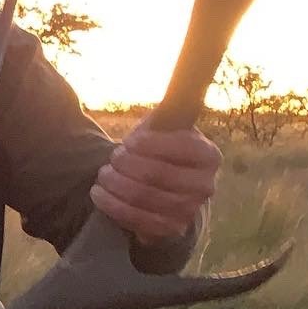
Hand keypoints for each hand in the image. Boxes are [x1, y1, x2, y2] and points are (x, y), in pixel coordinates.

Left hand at [89, 122, 219, 246]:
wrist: (163, 192)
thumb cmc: (160, 153)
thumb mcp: (164, 130)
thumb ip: (166, 112)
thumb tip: (179, 79)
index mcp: (209, 155)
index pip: (180, 146)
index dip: (148, 144)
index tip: (129, 142)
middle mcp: (206, 185)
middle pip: (156, 174)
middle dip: (125, 165)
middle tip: (110, 159)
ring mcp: (190, 210)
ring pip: (143, 197)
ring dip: (115, 184)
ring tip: (102, 175)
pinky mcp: (171, 229)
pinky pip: (136, 219)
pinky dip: (112, 205)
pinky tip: (99, 194)